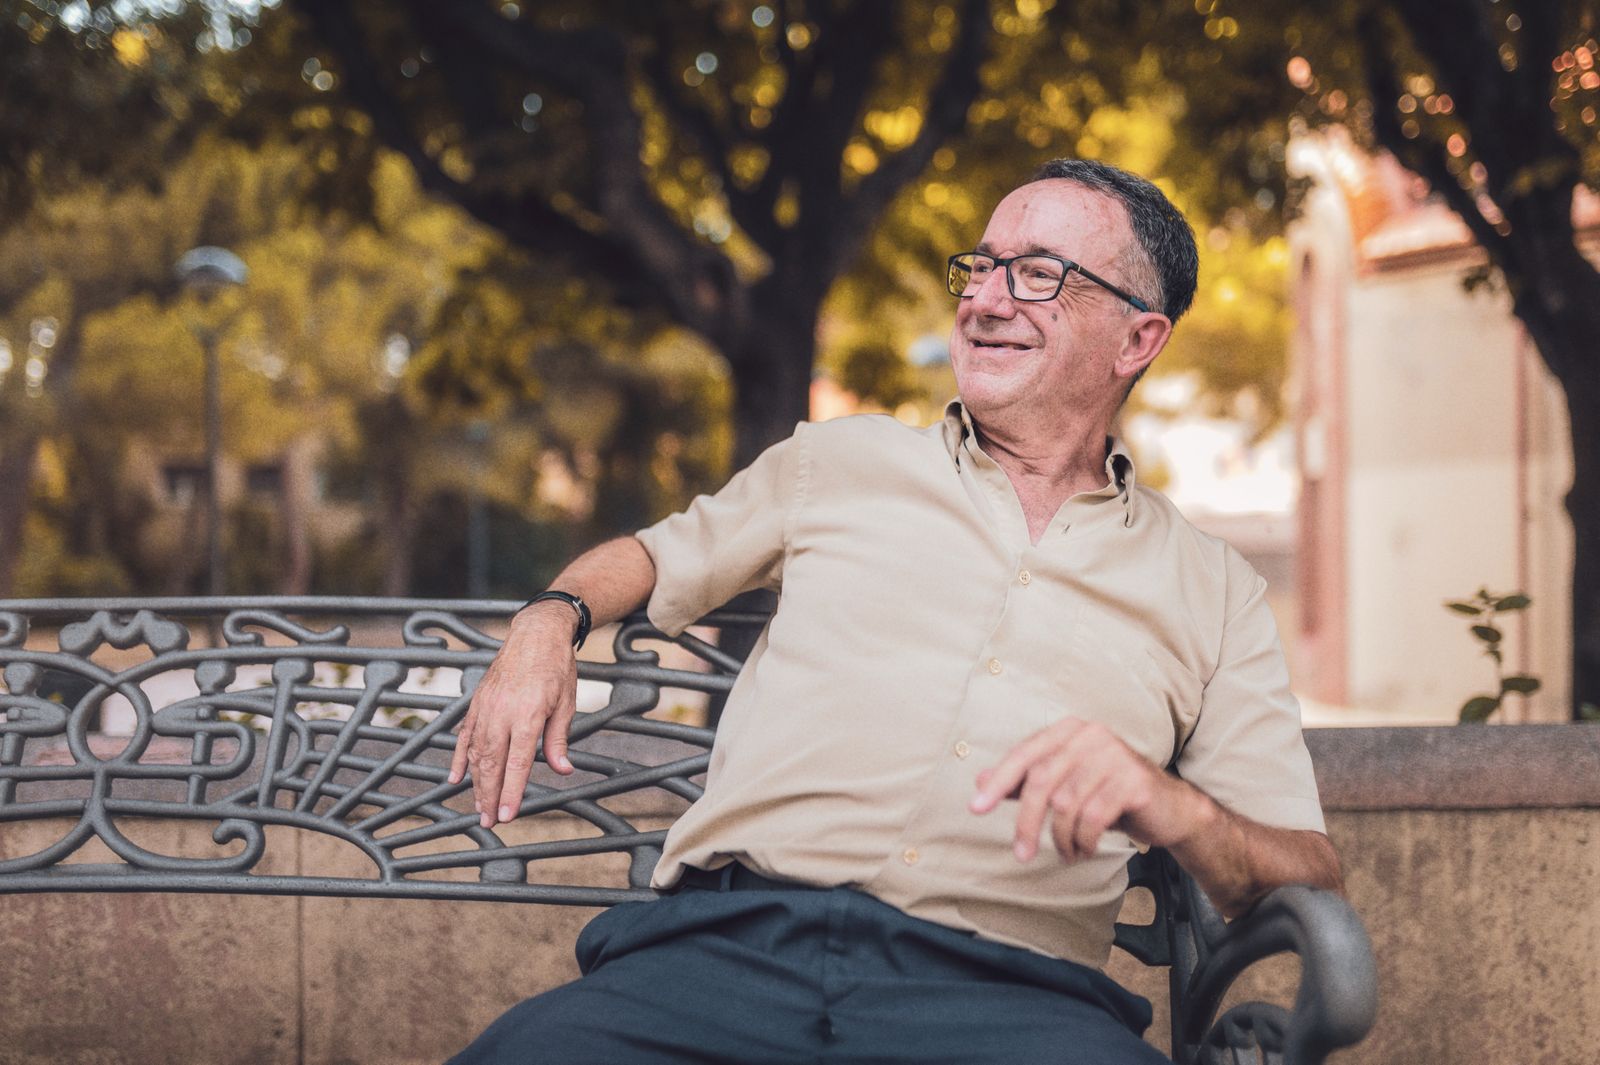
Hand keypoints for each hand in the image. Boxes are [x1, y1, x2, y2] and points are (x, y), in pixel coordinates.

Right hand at [448, 604, 578, 827]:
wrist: (535, 634)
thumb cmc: (556, 668)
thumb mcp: (567, 703)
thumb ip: (559, 739)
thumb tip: (563, 770)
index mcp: (528, 715)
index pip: (518, 763)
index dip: (512, 792)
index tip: (508, 816)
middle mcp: (502, 714)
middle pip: (492, 764)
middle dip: (490, 796)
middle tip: (489, 823)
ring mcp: (486, 708)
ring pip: (476, 754)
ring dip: (476, 784)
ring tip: (478, 808)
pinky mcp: (477, 703)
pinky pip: (465, 735)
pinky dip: (459, 758)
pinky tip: (455, 779)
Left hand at [969, 717, 1197, 863]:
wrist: (1168, 810)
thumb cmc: (1109, 796)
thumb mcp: (1065, 787)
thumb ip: (1025, 782)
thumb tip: (979, 781)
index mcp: (1069, 730)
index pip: (1024, 755)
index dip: (998, 782)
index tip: (975, 809)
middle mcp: (1091, 735)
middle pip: (1042, 781)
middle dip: (1026, 822)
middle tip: (1020, 854)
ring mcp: (1115, 755)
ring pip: (1066, 804)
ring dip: (1061, 838)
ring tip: (1066, 853)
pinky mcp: (1133, 780)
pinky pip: (1093, 817)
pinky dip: (1082, 840)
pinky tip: (1084, 849)